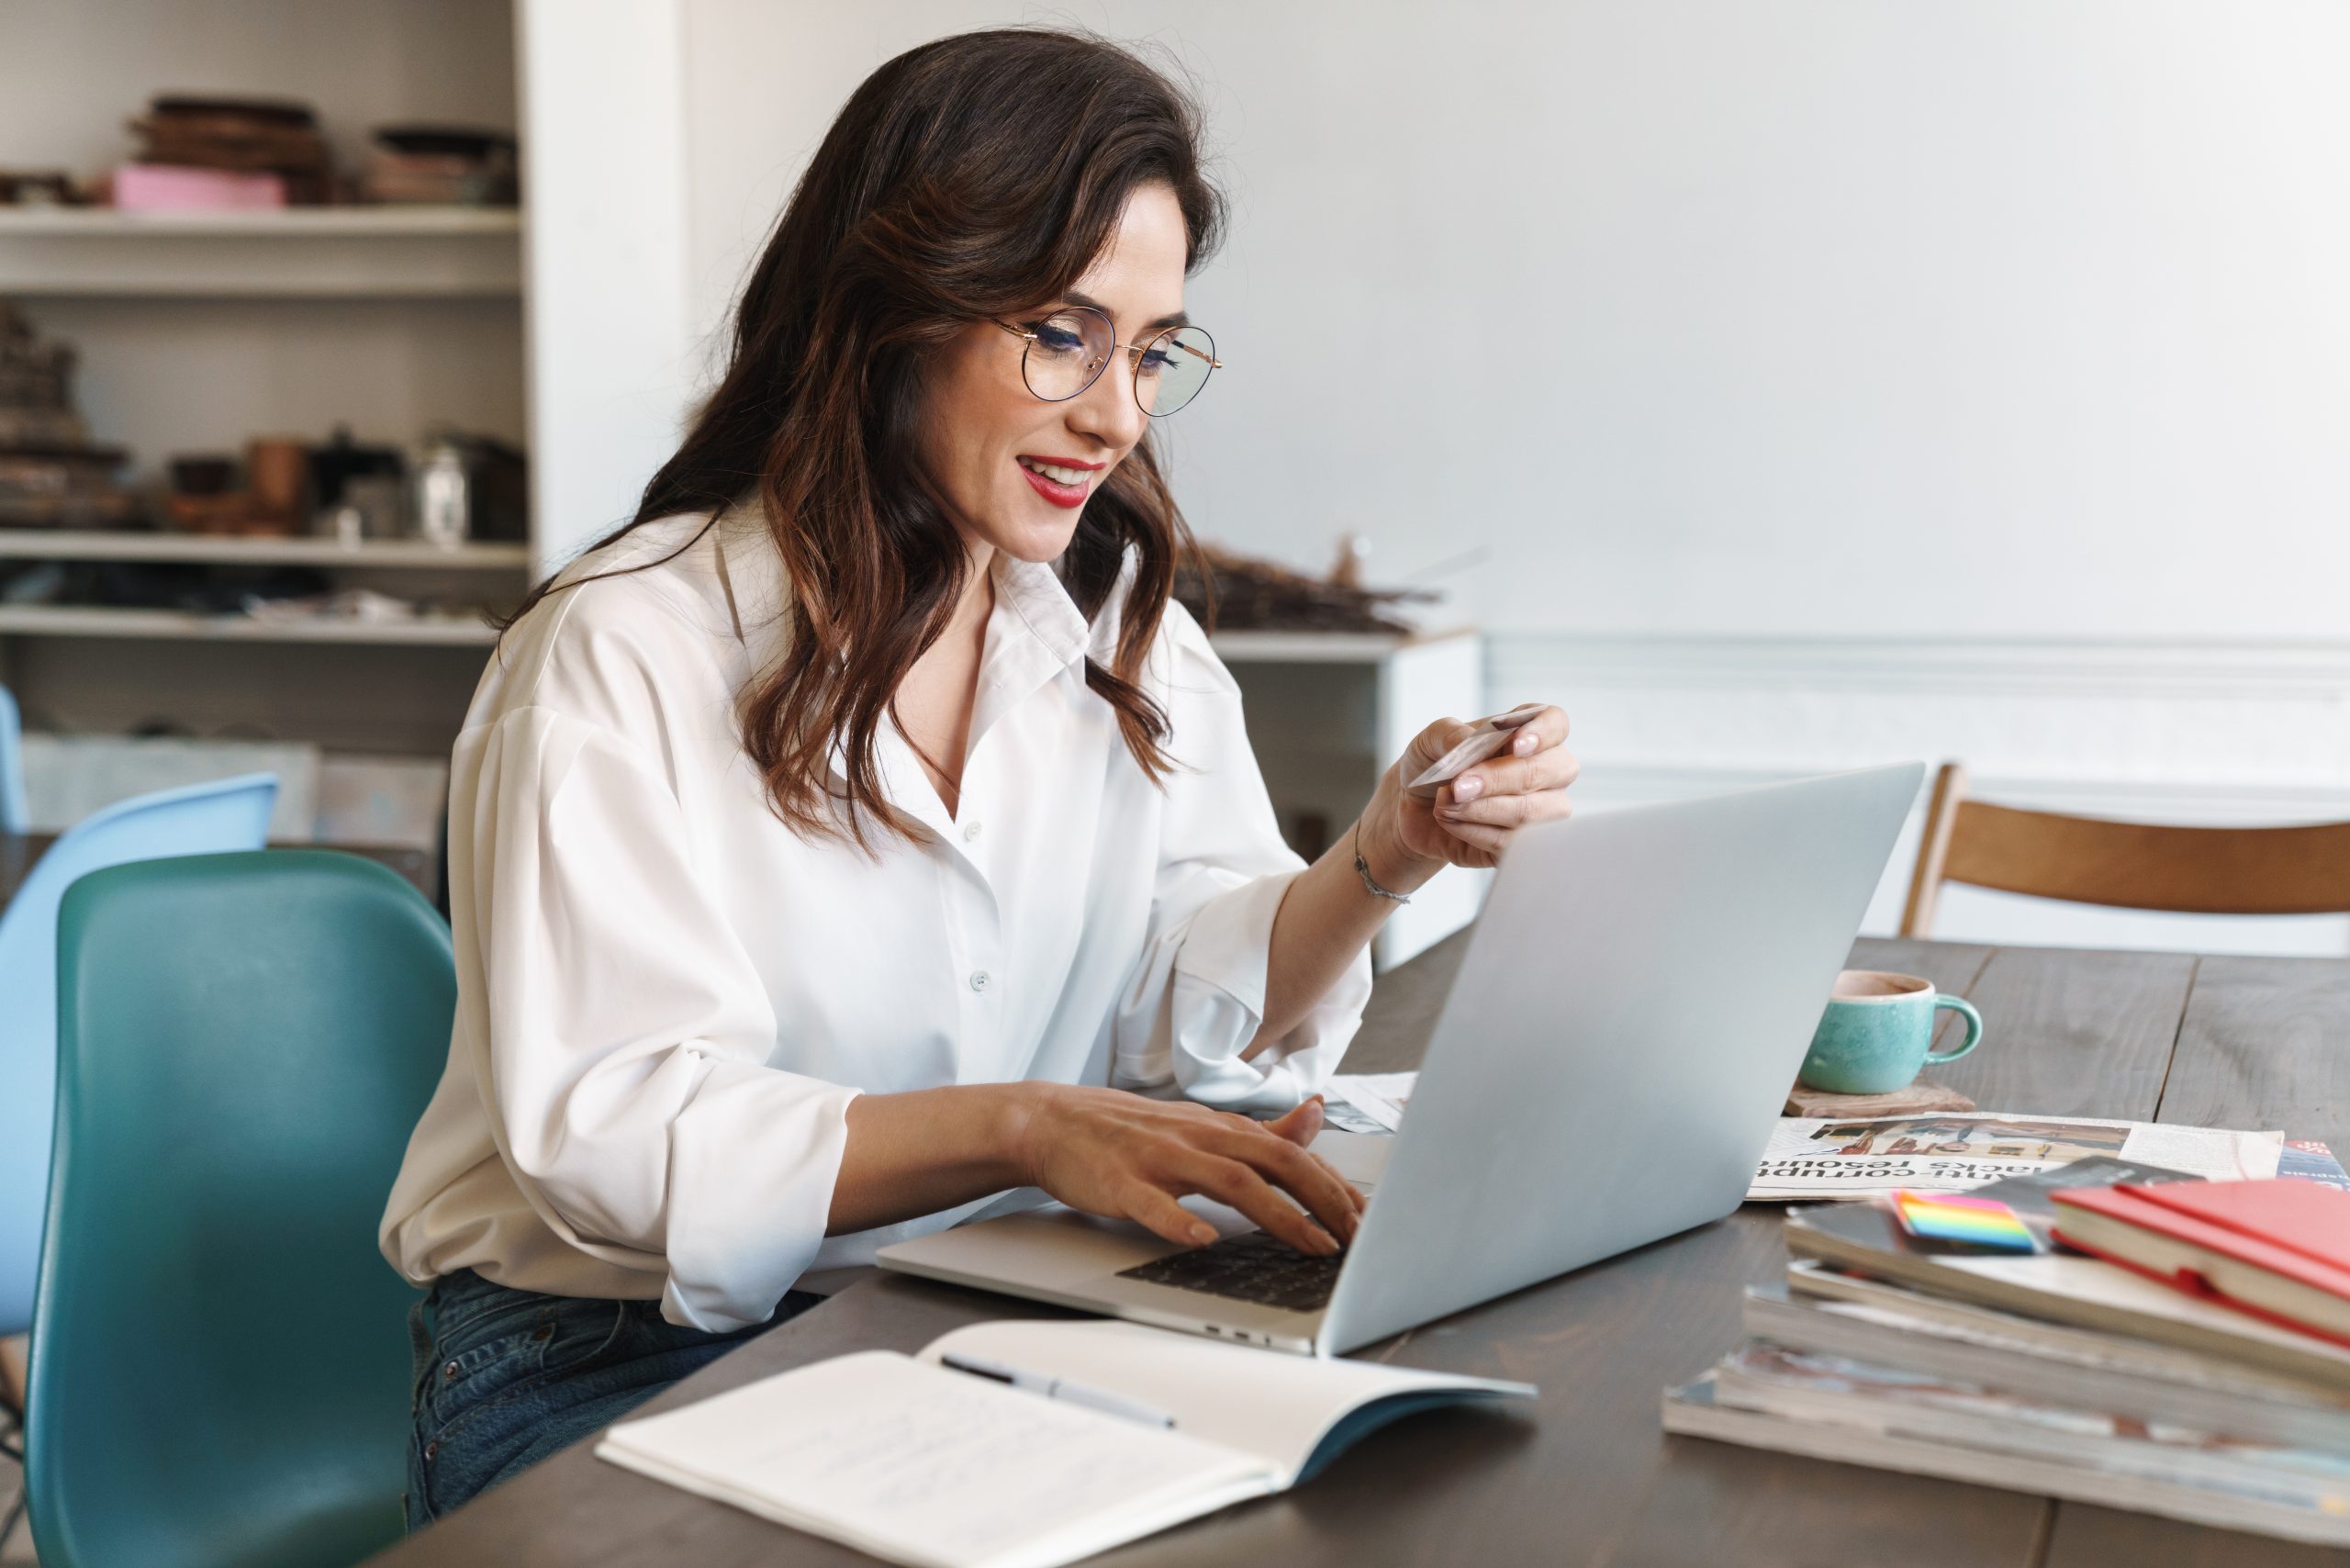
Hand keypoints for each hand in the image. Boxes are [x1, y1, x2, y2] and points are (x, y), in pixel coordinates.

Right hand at [1010, 1086, 1363, 1253]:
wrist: (1053, 1121)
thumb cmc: (1130, 1132)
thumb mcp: (1200, 1126)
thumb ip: (1259, 1131)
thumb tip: (1314, 1118)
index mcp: (1219, 1128)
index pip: (1291, 1152)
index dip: (1333, 1184)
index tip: (1365, 1218)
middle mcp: (1197, 1137)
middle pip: (1273, 1162)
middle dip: (1322, 1199)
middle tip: (1355, 1237)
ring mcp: (1159, 1159)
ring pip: (1229, 1182)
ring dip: (1277, 1215)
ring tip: (1312, 1245)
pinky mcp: (1120, 1183)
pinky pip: (1152, 1204)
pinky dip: (1179, 1222)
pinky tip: (1202, 1240)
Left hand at [1362, 704, 1577, 876]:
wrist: (1412, 810)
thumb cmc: (1432, 767)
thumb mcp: (1430, 740)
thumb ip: (1450, 734)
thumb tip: (1469, 741)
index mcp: (1527, 734)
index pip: (1556, 724)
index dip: (1542, 733)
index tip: (1515, 745)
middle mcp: (1546, 771)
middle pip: (1549, 771)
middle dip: (1499, 779)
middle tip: (1458, 786)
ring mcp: (1542, 810)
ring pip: (1531, 812)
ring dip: (1483, 809)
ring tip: (1444, 805)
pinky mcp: (1524, 845)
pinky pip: (1511, 843)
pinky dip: (1474, 832)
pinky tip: (1450, 821)